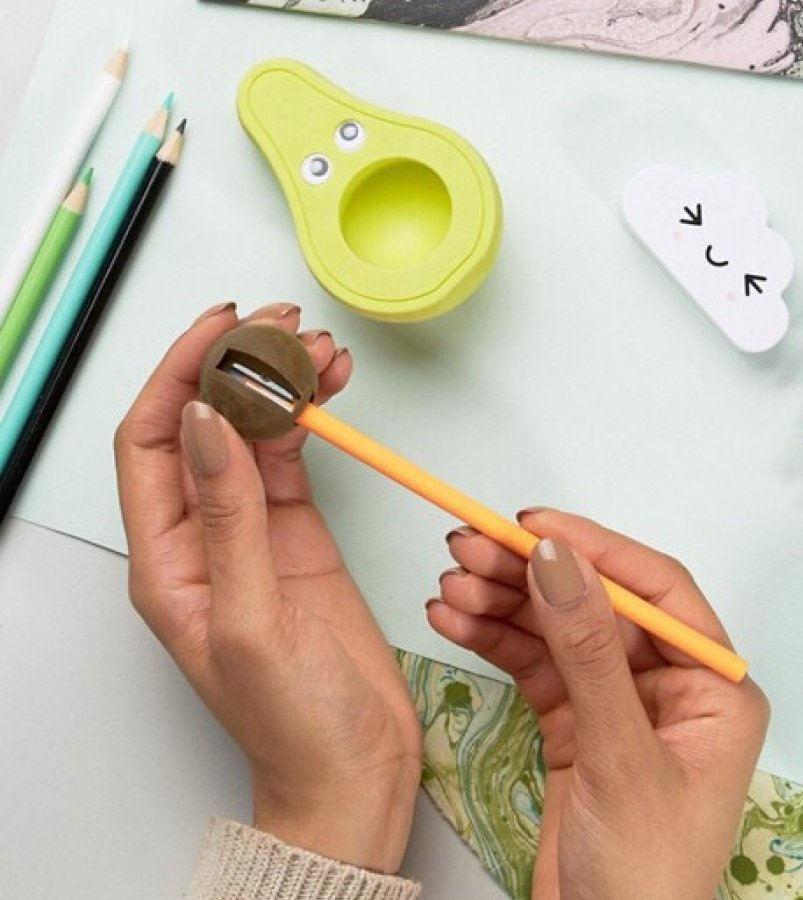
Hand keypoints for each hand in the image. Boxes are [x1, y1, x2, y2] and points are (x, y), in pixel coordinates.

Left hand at [115, 302, 422, 873]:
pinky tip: (331, 391)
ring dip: (280, 385)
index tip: (224, 329)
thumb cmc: (293, 719)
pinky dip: (311, 418)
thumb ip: (229, 519)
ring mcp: (251, 529)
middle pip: (203, 422)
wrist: (353, 765)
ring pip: (253, 431)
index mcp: (164, 559)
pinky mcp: (297, 532)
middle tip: (282, 325)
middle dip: (236, 364)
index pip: (151, 439)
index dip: (180, 374)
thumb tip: (209, 423)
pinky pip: (294, 457)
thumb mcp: (251, 620)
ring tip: (320, 350)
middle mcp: (199, 535)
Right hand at [427, 509, 768, 899]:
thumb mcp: (621, 757)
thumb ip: (590, 653)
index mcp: (712, 686)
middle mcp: (666, 683)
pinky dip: (491, 639)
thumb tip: (557, 559)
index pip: (654, 589)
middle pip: (592, 601)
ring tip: (450, 585)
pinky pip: (530, 661)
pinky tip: (452, 619)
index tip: (530, 525)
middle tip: (468, 547)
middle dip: (529, 573)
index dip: (592, 547)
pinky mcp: (571, 718)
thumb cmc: (643, 874)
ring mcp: (614, 698)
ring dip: (500, 602)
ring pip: (554, 626)